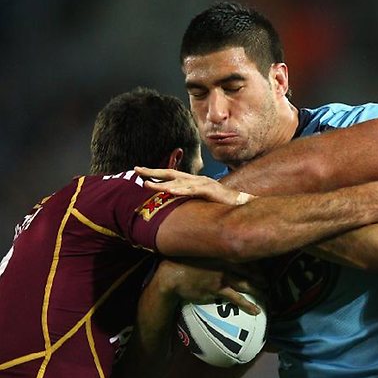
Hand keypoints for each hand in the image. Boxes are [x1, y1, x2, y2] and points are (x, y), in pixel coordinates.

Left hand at [134, 167, 253, 204]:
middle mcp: (196, 179)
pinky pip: (192, 190)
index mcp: (193, 181)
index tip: (139, 172)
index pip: (171, 175)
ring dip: (161, 183)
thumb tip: (176, 207)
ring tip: (146, 184)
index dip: (155, 173)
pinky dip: (179, 190)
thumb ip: (190, 201)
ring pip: (178, 182)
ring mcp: (203, 183)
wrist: (242, 204)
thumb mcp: (202, 202)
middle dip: (152, 172)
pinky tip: (168, 191)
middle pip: (171, 173)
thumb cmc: (222, 204)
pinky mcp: (209, 190)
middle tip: (136, 170)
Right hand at [155, 260, 265, 314]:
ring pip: (246, 284)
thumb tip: (224, 252)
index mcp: (223, 252)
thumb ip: (214, 252)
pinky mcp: (217, 290)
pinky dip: (248, 304)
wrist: (172, 275)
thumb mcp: (201, 251)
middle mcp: (225, 263)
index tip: (263, 270)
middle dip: (260, 278)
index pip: (246, 258)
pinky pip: (236, 298)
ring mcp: (222, 276)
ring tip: (266, 296)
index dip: (256, 265)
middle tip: (268, 283)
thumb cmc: (185, 262)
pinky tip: (255, 310)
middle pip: (249, 271)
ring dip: (258, 291)